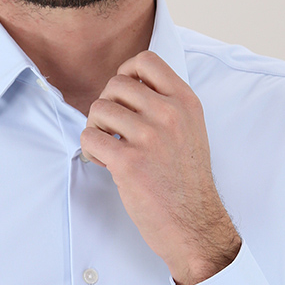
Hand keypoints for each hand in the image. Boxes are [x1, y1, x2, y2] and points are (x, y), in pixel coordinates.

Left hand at [81, 51, 240, 284]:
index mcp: (186, 102)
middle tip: (112, 129)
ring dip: (95, 128)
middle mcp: (169, 114)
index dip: (125, 73)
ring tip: (107, 147)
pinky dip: (90, 150)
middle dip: (107, 105)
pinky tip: (103, 163)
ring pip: (98, 109)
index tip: (123, 96)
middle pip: (116, 84)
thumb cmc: (187, 181)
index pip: (146, 60)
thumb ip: (166, 105)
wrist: (194, 223)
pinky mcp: (129, 162)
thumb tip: (126, 87)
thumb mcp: (190, 130)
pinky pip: (90, 138)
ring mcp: (149, 137)